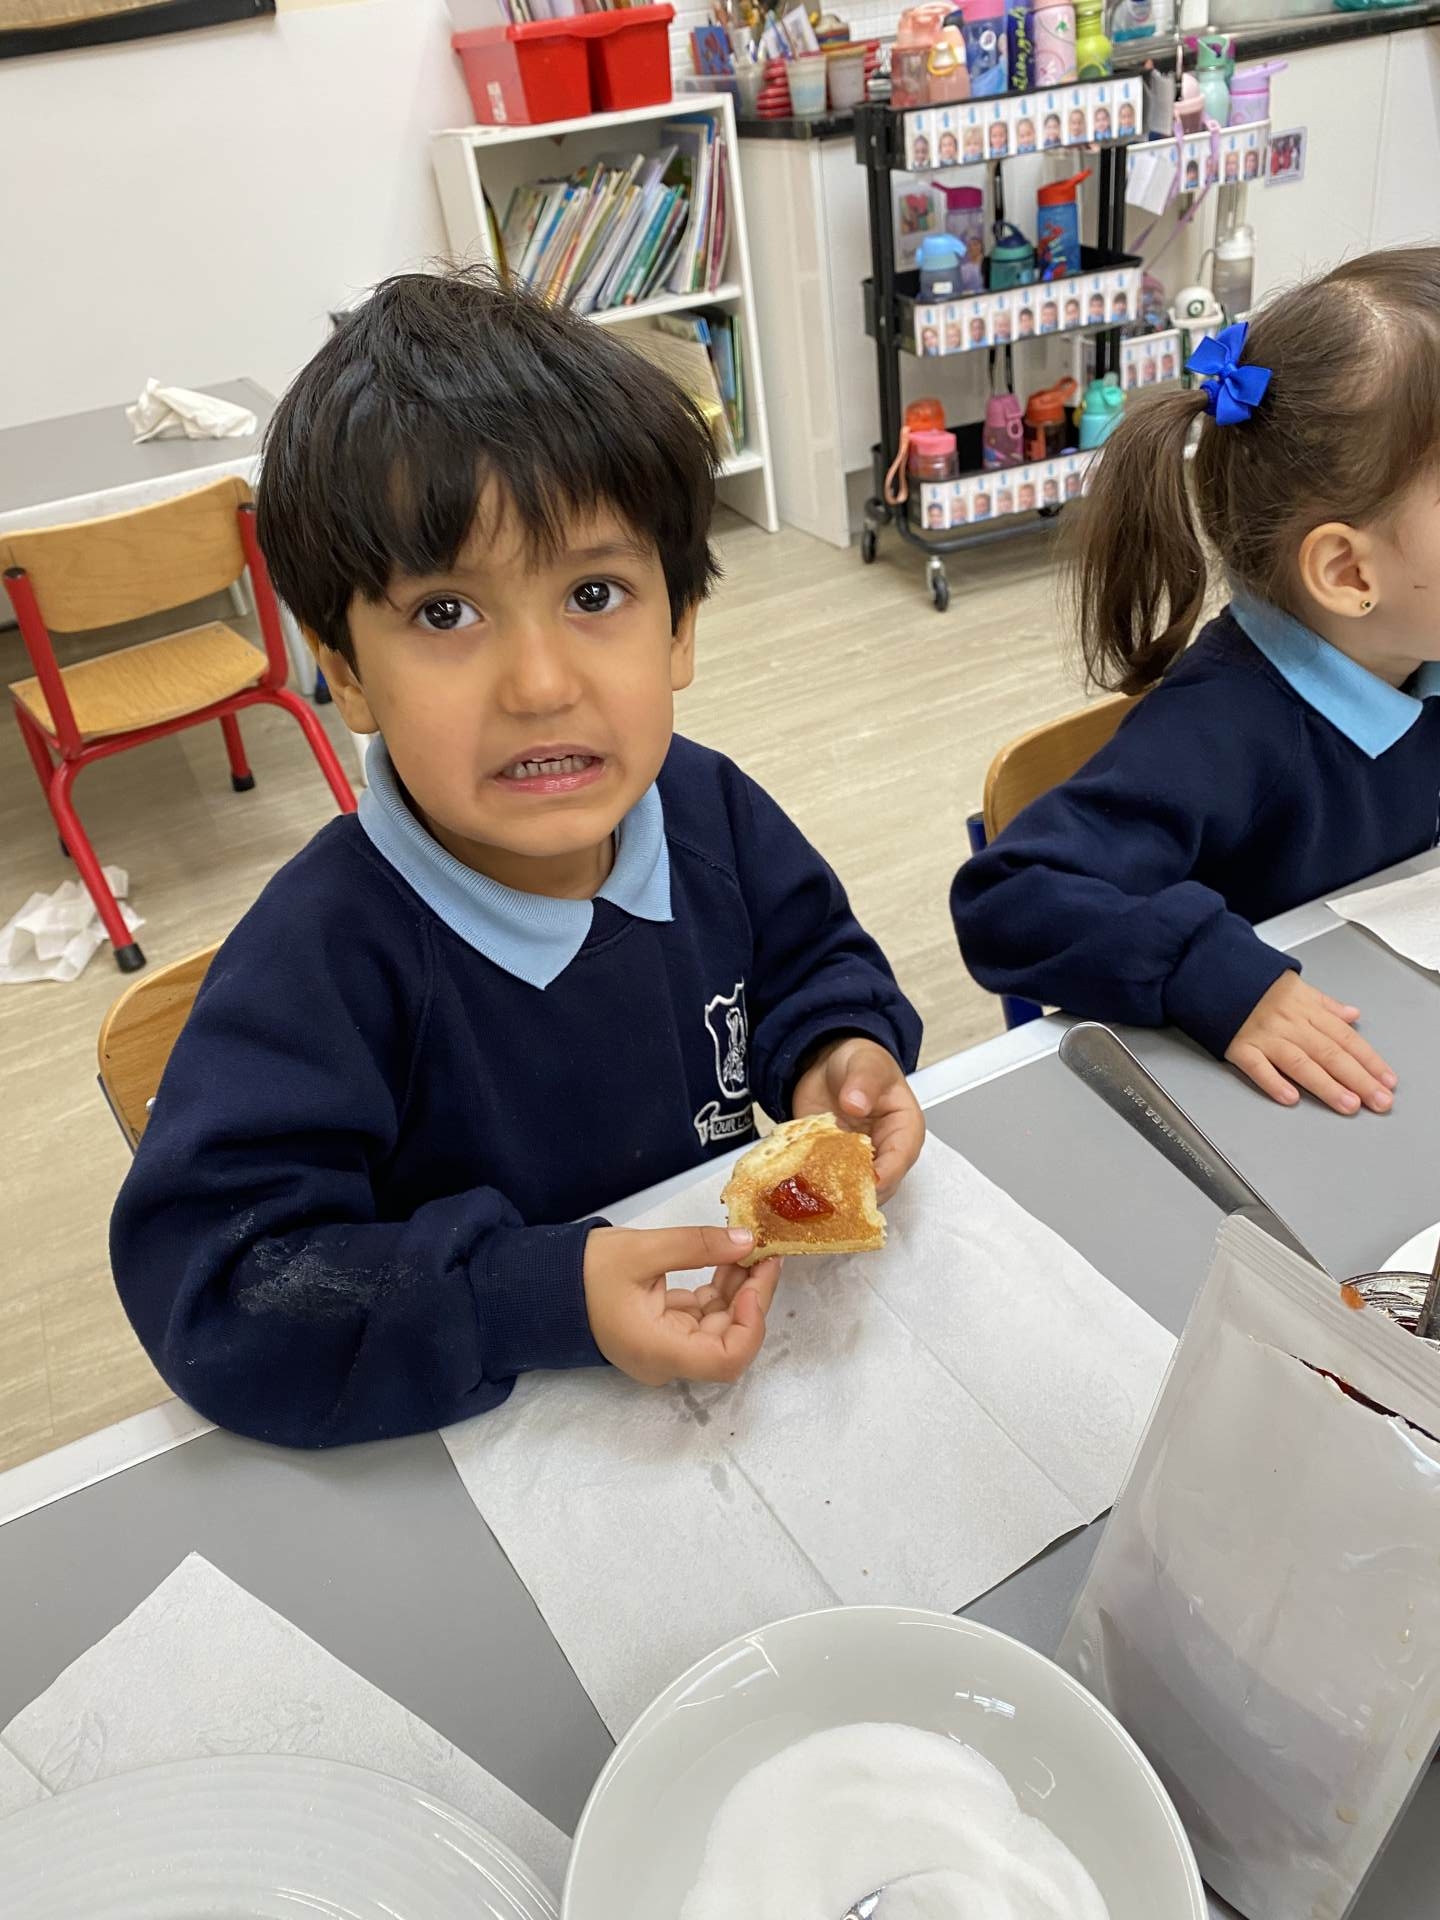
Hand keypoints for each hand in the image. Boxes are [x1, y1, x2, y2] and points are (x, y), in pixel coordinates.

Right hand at [583, 1225, 782, 1386]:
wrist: (544, 1287)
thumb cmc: (585, 1272)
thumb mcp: (642, 1251)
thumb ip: (698, 1246)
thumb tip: (748, 1241)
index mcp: (660, 1350)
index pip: (728, 1359)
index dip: (753, 1323)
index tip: (757, 1279)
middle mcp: (668, 1360)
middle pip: (729, 1341)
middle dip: (753, 1297)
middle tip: (764, 1253)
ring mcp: (667, 1349)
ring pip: (720, 1327)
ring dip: (739, 1291)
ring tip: (748, 1249)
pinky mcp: (665, 1333)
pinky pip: (703, 1318)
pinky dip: (720, 1291)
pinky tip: (727, 1259)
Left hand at [791, 1036, 924, 1201]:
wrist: (829, 1064)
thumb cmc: (861, 1064)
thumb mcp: (866, 1064)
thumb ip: (864, 1081)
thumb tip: (856, 1103)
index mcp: (904, 1131)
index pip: (900, 1160)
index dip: (884, 1176)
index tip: (866, 1183)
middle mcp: (883, 1154)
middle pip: (877, 1186)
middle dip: (856, 1192)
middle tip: (832, 1192)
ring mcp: (857, 1163)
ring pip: (850, 1191)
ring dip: (832, 1193)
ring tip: (812, 1190)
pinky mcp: (831, 1166)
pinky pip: (824, 1183)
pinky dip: (811, 1185)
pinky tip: (796, 1183)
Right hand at [1225, 973, 1396, 1115]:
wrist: (1209, 969)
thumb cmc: (1251, 980)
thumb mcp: (1294, 984)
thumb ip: (1326, 1004)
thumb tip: (1353, 1016)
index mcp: (1305, 1008)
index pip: (1345, 1037)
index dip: (1369, 1060)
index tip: (1386, 1080)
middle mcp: (1289, 1023)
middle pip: (1330, 1053)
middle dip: (1358, 1079)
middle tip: (1378, 1100)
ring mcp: (1264, 1035)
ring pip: (1300, 1062)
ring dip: (1326, 1085)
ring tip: (1348, 1104)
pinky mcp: (1238, 1046)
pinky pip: (1257, 1066)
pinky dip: (1273, 1082)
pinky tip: (1289, 1097)